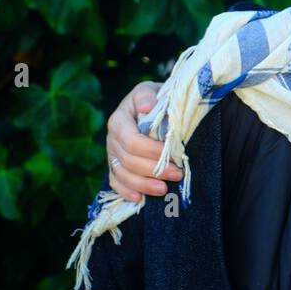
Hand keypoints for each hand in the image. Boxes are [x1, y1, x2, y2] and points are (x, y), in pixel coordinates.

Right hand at [106, 80, 180, 201]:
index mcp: (119, 120)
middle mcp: (112, 139)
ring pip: (122, 174)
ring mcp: (112, 154)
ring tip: (164, 189)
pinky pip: (115, 182)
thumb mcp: (151, 90)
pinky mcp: (116, 165)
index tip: (173, 156)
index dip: (151, 151)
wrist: (153, 106)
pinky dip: (126, 191)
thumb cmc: (155, 99)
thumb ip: (147, 96)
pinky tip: (139, 199)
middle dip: (154, 170)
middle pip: (129, 161)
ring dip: (143, 184)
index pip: (132, 141)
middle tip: (178, 174)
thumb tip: (146, 107)